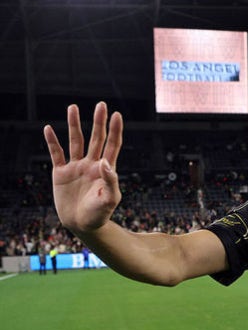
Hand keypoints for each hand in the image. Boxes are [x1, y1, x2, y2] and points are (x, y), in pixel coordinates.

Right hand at [44, 102, 122, 233]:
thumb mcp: (110, 199)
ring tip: (73, 107)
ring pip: (75, 141)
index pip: (112, 145)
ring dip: (74, 125)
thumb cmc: (100, 214)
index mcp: (106, 169)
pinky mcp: (61, 173)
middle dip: (98, 122)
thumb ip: (111, 181)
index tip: (117, 114)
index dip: (115, 130)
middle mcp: (91, 164)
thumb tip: (105, 161)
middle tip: (101, 104)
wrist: (83, 225)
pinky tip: (48, 129)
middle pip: (95, 138)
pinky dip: (52, 142)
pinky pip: (56, 154)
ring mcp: (76, 167)